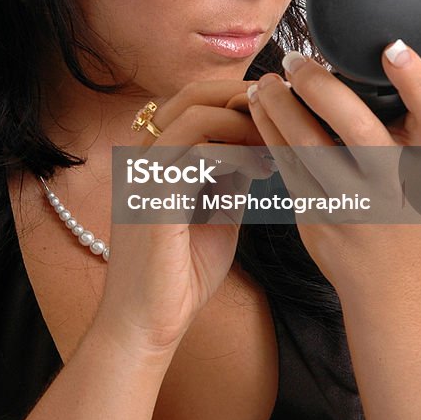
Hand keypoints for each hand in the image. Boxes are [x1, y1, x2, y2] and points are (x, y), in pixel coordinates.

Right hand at [96, 80, 270, 355]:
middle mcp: (142, 157)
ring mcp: (144, 174)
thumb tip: (257, 143)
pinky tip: (259, 171)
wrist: (148, 323)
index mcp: (154, 157)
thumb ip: (228, 175)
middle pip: (189, 96)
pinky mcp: (153, 197)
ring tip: (270, 150)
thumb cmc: (181, 273)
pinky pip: (195, 154)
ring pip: (194, 116)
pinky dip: (234, 154)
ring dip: (241, 124)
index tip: (273, 115)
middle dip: (239, 98)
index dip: (233, 97)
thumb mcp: (215, 210)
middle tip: (277, 118)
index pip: (191, 100)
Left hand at [246, 41, 420, 297]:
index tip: (391, 47)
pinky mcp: (318, 217)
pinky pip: (286, 167)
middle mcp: (391, 183)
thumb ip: (409, 118)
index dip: (415, 79)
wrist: (393, 282)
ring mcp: (353, 204)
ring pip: (307, 146)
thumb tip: (401, 53)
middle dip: (317, 85)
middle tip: (293, 60)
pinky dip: (268, 133)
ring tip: (265, 83)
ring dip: (278, 107)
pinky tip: (257, 112)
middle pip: (355, 126)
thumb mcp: (419, 166)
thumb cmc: (404, 206)